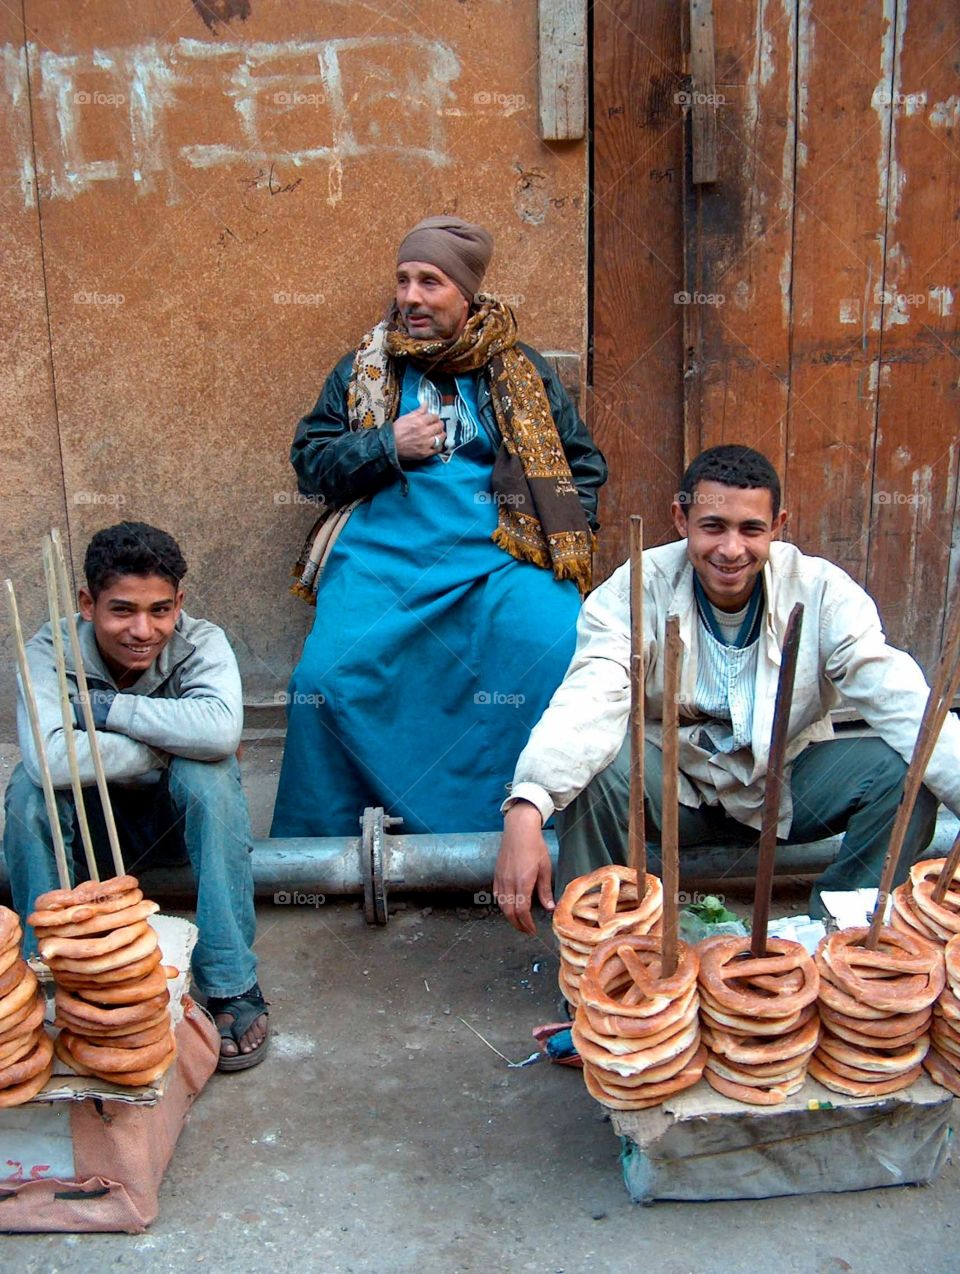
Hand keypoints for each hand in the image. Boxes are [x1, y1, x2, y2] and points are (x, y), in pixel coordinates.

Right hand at [392, 407, 443, 461]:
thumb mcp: (406, 417)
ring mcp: (426, 443)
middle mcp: (425, 432)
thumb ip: (418, 411)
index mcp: (420, 422)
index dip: (434, 417)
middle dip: (439, 424)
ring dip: (441, 434)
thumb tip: (426, 404)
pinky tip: (436, 444)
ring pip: (441, 437)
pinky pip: (438, 449)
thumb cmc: (396, 431)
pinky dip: (438, 446)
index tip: (433, 419)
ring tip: (437, 434)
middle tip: (436, 426)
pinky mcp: (425, 453)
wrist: (389, 445)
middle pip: (440, 426)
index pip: (435, 416)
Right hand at [493, 800, 554, 934]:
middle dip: (518, 925)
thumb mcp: (545, 868)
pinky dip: (503, 906)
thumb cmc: (535, 846)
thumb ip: (545, 890)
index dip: (527, 924)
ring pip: (501, 905)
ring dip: (510, 917)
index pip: (522, 911)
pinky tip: (510, 907)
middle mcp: (508, 883)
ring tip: (519, 922)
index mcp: (522, 882)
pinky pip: (497, 896)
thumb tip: (549, 908)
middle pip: (509, 912)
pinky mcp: (496, 875)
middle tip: (527, 931)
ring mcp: (500, 879)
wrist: (519, 829)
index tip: (533, 930)